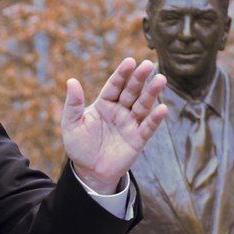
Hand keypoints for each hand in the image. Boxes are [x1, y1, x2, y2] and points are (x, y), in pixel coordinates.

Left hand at [62, 58, 167, 193]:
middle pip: (131, 91)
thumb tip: (71, 81)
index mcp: (104, 104)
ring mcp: (130, 124)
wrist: (89, 172)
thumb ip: (73, 104)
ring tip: (161, 79)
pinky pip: (148, 127)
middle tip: (147, 65)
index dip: (122, 74)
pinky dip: (155, 119)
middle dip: (139, 78)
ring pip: (143, 105)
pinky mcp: (138, 139)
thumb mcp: (71, 125)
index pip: (115, 85)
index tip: (130, 61)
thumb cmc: (79, 147)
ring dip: (152, 93)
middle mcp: (120, 111)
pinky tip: (162, 108)